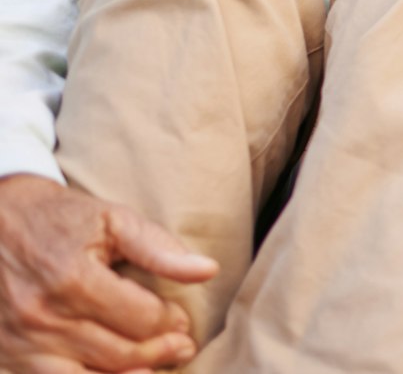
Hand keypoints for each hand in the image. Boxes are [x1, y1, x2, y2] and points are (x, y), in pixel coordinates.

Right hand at [0, 174, 215, 372]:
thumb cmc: (62, 219)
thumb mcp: (113, 219)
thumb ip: (160, 248)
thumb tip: (208, 271)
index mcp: (73, 279)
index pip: (142, 318)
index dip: (172, 322)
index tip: (183, 319)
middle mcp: (43, 317)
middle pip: (120, 353)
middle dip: (161, 352)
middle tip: (183, 347)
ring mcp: (22, 342)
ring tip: (155, 368)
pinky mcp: (8, 356)